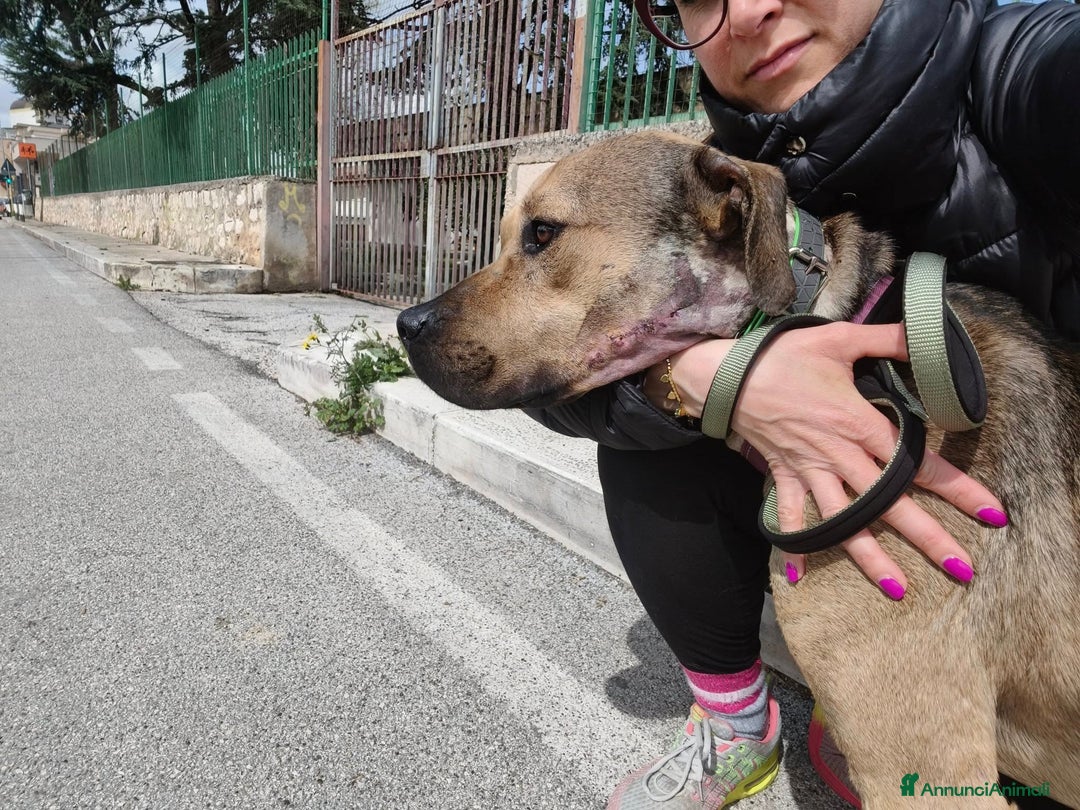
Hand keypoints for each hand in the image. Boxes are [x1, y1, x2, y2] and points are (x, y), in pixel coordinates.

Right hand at [649, 323, 1007, 598]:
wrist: (727, 375)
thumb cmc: (783, 355)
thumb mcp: (838, 338)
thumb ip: (886, 339)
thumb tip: (927, 335)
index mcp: (858, 424)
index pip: (916, 461)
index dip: (956, 488)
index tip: (990, 513)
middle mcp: (839, 456)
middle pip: (888, 503)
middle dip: (927, 537)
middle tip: (962, 568)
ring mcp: (810, 470)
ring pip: (844, 520)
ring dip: (870, 557)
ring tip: (898, 590)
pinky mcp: (785, 475)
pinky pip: (790, 516)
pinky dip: (794, 545)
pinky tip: (799, 578)